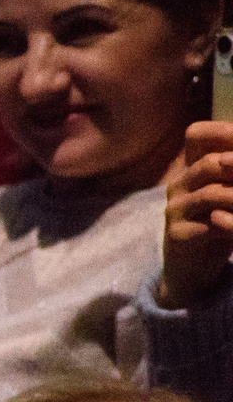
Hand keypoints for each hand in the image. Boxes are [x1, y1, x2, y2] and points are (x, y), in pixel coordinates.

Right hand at [158, 120, 232, 311]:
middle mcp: (178, 185)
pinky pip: (209, 224)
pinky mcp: (176, 234)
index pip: (197, 135)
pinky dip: (232, 224)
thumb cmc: (219, 226)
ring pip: (212, 193)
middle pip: (211, 162)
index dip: (223, 131)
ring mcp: (174, 209)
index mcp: (191, 169)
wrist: (192, 269)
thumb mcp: (230, 193)